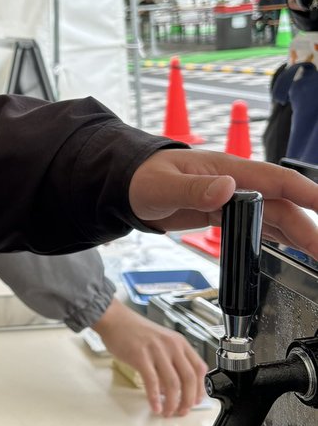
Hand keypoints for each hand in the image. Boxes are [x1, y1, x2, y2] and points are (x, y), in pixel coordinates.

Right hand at [93, 299, 206, 415]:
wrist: (115, 319)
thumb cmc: (135, 331)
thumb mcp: (161, 341)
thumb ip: (169, 361)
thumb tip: (170, 388)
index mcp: (179, 343)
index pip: (199, 368)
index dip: (200, 388)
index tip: (197, 400)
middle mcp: (171, 346)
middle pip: (188, 378)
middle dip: (188, 400)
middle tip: (183, 410)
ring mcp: (156, 352)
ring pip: (172, 383)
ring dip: (172, 402)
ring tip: (168, 411)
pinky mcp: (140, 357)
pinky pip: (152, 382)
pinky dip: (155, 398)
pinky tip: (155, 406)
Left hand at [128, 148, 317, 253]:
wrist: (127, 186)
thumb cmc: (141, 177)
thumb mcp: (162, 185)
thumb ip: (193, 189)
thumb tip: (226, 188)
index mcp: (227, 170)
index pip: (276, 179)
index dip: (306, 192)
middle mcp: (236, 183)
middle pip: (281, 206)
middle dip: (307, 228)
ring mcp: (232, 199)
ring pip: (274, 218)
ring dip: (298, 236)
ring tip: (317, 256)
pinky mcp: (224, 214)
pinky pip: (258, 226)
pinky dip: (278, 238)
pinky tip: (293, 250)